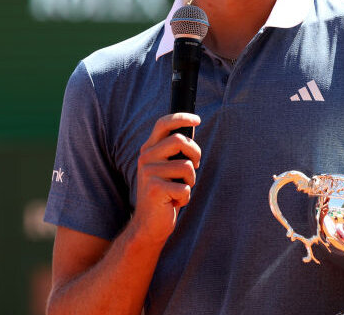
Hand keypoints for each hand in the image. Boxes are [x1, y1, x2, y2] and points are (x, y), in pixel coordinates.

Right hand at [129, 113, 201, 245]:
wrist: (148, 225)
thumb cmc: (165, 195)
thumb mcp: (167, 169)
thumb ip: (174, 152)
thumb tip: (192, 129)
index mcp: (148, 150)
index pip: (162, 124)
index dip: (181, 118)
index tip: (197, 120)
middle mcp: (145, 158)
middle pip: (179, 140)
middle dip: (195, 153)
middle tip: (195, 166)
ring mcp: (148, 172)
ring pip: (187, 165)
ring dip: (190, 181)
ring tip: (179, 190)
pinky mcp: (155, 188)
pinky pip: (186, 187)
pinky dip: (186, 197)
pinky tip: (174, 203)